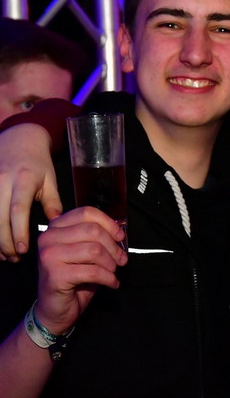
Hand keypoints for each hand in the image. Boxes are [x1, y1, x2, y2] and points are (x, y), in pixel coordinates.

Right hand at [0, 124, 60, 260]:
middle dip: (6, 242)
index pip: (18, 209)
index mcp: (23, 179)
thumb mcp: (50, 178)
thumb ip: (53, 201)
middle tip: (16, 258)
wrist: (18, 140)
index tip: (23, 249)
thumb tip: (57, 224)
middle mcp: (2, 183)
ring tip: (6, 255)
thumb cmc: (37, 162)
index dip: (19, 231)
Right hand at [35, 207, 126, 334]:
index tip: (120, 236)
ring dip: (111, 263)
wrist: (54, 309)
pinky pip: (93, 271)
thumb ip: (96, 236)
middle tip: (121, 259)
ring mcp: (49, 256)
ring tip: (113, 271)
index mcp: (56, 227)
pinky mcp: (55, 275)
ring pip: (94, 250)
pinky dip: (108, 278)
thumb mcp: (84, 251)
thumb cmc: (73, 277)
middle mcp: (48, 238)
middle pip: (93, 230)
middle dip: (113, 246)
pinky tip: (112, 283)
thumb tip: (120, 230)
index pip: (87, 213)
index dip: (108, 223)